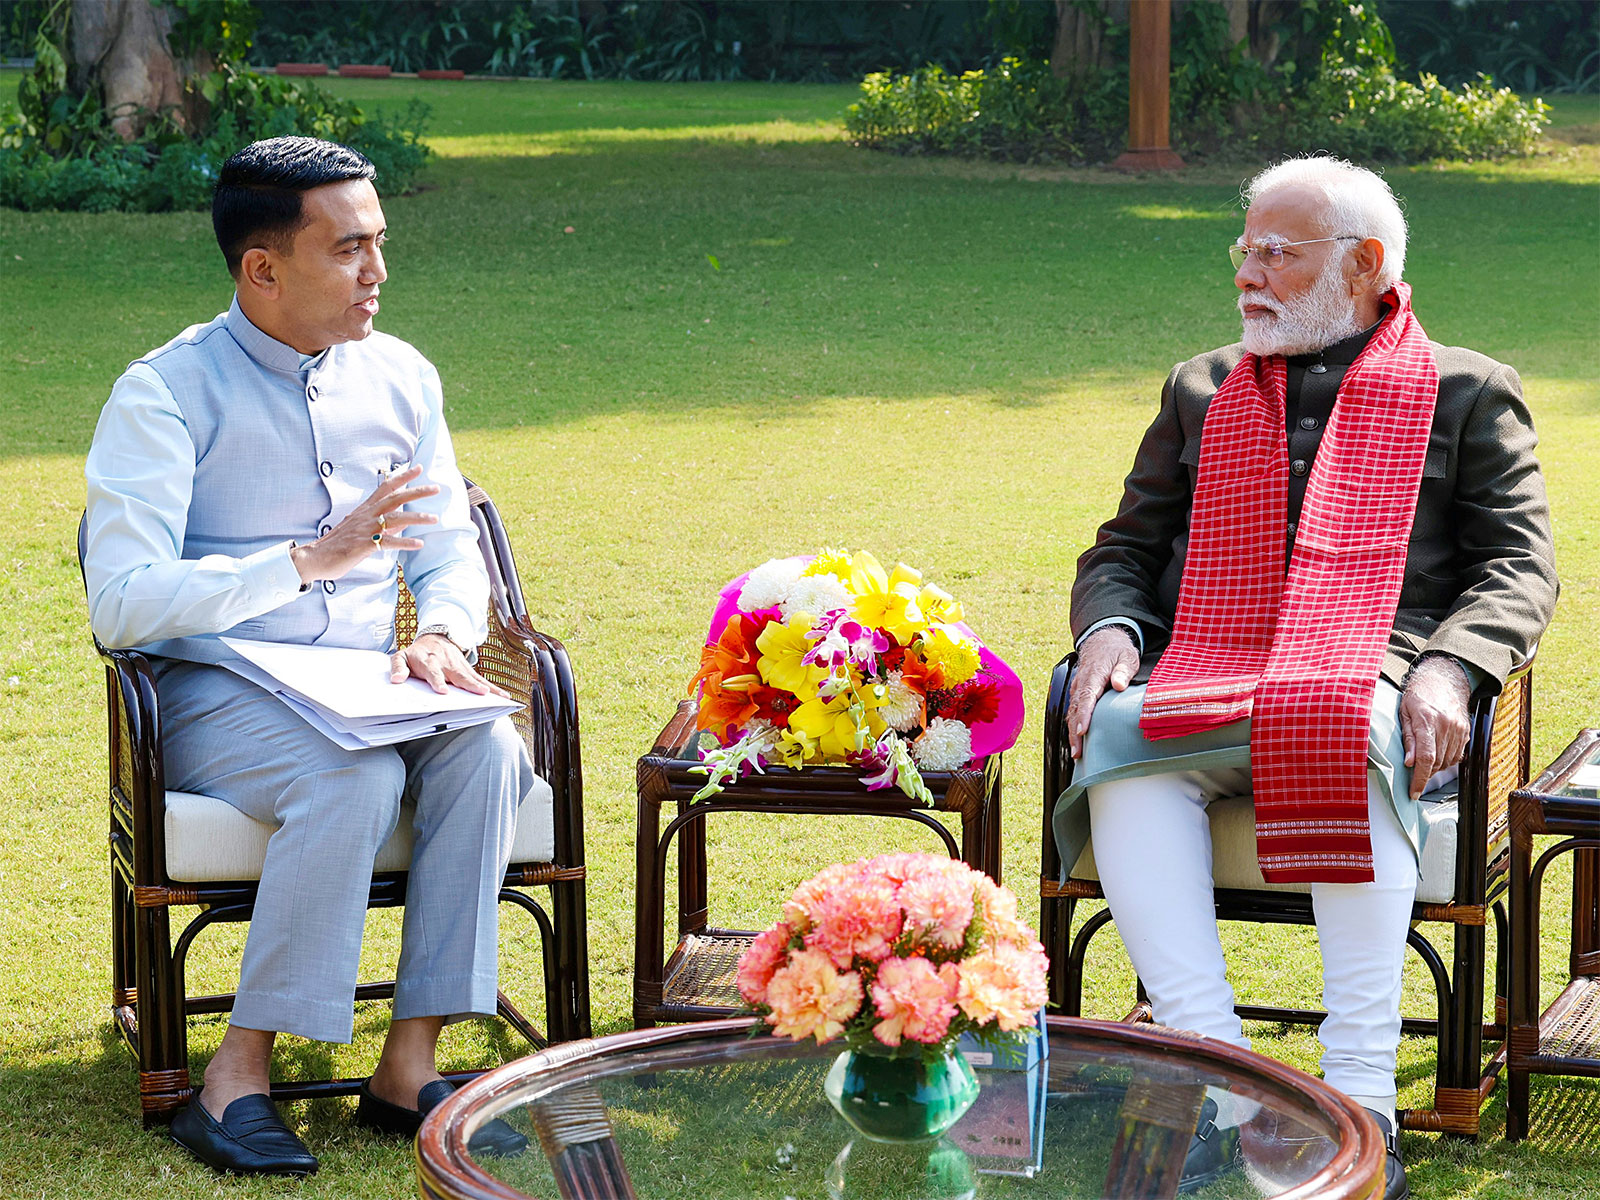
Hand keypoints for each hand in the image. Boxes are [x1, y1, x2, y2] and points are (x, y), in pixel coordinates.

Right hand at [290, 465, 439, 584]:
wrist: (315, 558)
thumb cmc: (339, 545)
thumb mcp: (360, 530)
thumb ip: (381, 525)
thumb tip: (402, 523)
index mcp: (365, 510)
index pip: (385, 488)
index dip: (402, 477)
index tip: (417, 467)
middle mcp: (366, 516)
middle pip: (395, 499)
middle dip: (416, 492)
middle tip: (436, 488)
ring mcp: (365, 529)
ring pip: (395, 519)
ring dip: (416, 518)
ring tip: (434, 518)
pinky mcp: (364, 545)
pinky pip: (388, 542)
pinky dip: (404, 543)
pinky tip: (419, 544)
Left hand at [390, 633, 509, 697]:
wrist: (435, 638)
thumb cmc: (417, 653)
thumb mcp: (401, 656)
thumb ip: (397, 667)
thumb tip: (396, 680)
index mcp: (429, 661)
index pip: (433, 672)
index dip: (438, 681)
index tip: (443, 691)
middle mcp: (446, 663)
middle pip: (459, 675)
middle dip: (469, 684)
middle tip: (479, 693)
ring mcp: (460, 667)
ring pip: (473, 677)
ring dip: (484, 687)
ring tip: (496, 697)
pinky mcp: (468, 670)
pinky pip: (481, 680)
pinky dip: (493, 688)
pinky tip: (504, 697)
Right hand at [1066, 625, 1139, 759]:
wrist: (1102, 641)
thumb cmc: (1117, 651)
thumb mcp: (1127, 656)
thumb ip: (1123, 670)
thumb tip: (1118, 684)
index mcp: (1093, 674)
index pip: (1086, 697)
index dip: (1084, 715)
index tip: (1083, 731)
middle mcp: (1082, 683)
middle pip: (1076, 710)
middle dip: (1075, 733)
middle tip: (1078, 752)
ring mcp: (1078, 689)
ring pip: (1072, 713)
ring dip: (1073, 733)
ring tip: (1077, 754)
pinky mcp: (1078, 694)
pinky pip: (1073, 711)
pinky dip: (1073, 726)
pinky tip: (1077, 741)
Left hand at [1399, 655, 1470, 798]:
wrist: (1442, 679)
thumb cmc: (1419, 694)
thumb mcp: (1404, 713)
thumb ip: (1408, 739)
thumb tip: (1408, 762)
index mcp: (1427, 721)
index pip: (1425, 758)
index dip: (1419, 779)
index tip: (1414, 792)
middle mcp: (1446, 726)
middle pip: (1437, 763)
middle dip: (1424, 774)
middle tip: (1414, 776)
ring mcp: (1459, 729)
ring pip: (1448, 762)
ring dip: (1436, 768)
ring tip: (1424, 761)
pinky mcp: (1466, 731)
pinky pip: (1457, 755)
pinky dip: (1446, 759)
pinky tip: (1437, 753)